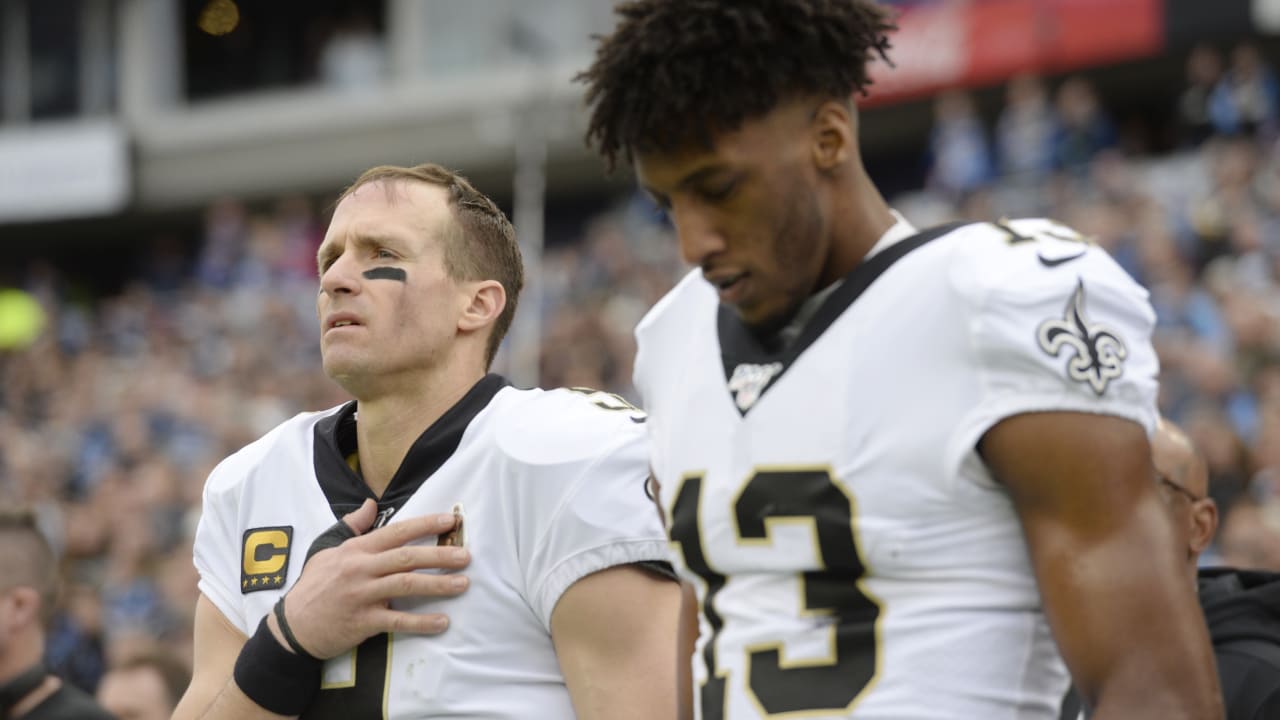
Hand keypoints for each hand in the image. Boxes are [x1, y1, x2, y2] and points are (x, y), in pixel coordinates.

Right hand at [269, 499, 469, 658]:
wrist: (292, 626)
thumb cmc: (313, 585)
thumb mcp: (327, 548)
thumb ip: (352, 526)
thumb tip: (370, 503)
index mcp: (356, 549)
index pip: (396, 532)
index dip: (426, 525)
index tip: (451, 520)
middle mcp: (361, 569)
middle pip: (407, 558)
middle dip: (439, 555)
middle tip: (466, 556)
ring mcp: (362, 595)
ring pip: (406, 586)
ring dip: (438, 585)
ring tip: (463, 584)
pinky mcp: (363, 622)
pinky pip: (397, 621)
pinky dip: (421, 622)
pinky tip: (442, 622)